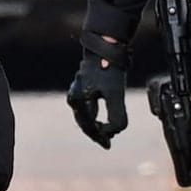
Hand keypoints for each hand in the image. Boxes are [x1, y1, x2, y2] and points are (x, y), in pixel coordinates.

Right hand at [66, 32, 129, 147]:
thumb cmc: (109, 70)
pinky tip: (99, 116)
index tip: (108, 145)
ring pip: (84, 114)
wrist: (105, 46)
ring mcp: (76, 90)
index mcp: (79, 101)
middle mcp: (74, 97)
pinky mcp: (81, 85)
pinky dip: (92, 114)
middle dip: (96, 133)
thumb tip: (112, 133)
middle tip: (106, 142)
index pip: (89, 127)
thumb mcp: (116, 96)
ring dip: (93, 124)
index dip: (100, 137)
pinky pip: (85, 105)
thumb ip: (116, 118)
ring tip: (103, 132)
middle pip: (84, 122)